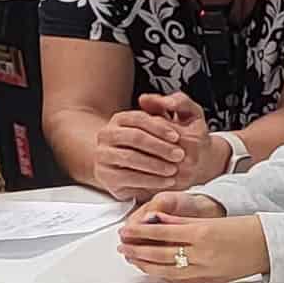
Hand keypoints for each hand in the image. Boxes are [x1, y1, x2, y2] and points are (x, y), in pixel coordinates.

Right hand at [90, 92, 212, 197]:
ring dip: (155, 165)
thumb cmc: (151, 145)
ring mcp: (104, 155)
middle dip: (160, 147)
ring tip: (173, 170)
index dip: (159, 128)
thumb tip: (159, 100)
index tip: (177, 137)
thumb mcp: (163, 124)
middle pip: (135, 138)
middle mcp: (108, 135)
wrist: (131, 166)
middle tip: (179, 155)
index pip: (139, 119)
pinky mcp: (106, 176)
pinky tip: (165, 181)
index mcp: (120, 119)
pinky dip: (150, 181)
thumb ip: (166, 108)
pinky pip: (128, 178)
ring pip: (130, 158)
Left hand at [117, 197, 265, 282]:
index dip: (141, 232)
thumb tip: (157, 220)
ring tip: (132, 258)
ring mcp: (205, 269)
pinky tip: (152, 271)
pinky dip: (163, 276)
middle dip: (137, 249)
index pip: (162, 232)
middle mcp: (201, 253)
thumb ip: (182, 221)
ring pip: (166, 270)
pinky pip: (180, 280)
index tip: (126, 230)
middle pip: (160, 253)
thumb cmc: (245, 230)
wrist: (269, 246)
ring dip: (145, 265)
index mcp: (202, 233)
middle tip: (123, 246)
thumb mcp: (212, 219)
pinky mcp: (209, 280)